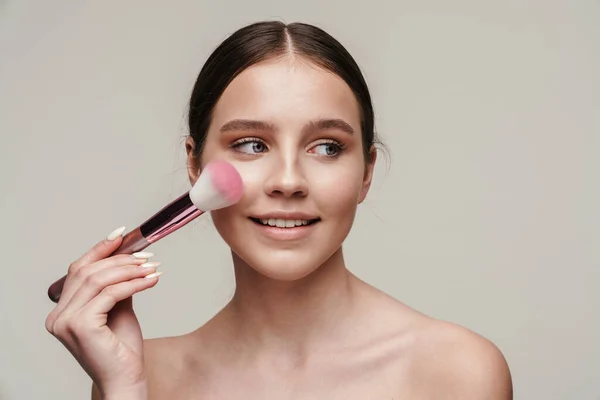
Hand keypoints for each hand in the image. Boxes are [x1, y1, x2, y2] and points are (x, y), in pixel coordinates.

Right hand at [45, 226, 161, 396]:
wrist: (126, 379)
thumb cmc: (122, 349)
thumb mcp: (119, 309)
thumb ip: (116, 285)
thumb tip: (128, 259)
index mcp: (62, 310)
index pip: (78, 270)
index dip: (99, 249)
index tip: (122, 234)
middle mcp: (58, 315)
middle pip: (88, 271)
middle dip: (120, 259)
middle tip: (147, 256)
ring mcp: (66, 321)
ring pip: (99, 280)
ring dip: (130, 269)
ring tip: (153, 267)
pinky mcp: (81, 326)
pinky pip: (111, 294)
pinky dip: (134, 283)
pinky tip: (152, 280)